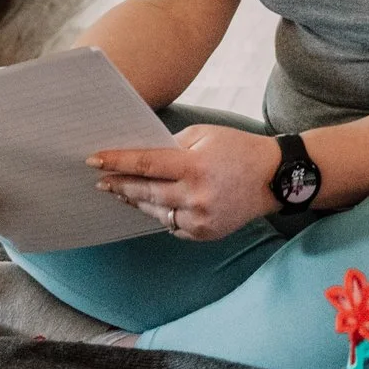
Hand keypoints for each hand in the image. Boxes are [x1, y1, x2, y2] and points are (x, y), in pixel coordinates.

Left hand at [89, 126, 279, 240]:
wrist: (275, 178)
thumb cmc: (238, 149)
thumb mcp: (204, 134)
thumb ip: (172, 145)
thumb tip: (142, 156)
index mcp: (194, 167)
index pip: (145, 164)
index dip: (117, 163)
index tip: (93, 161)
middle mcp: (196, 197)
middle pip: (145, 193)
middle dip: (120, 185)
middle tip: (101, 181)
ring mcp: (200, 219)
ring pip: (156, 212)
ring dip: (137, 202)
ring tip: (122, 191)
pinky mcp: (205, 234)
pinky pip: (173, 225)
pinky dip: (162, 214)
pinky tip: (154, 204)